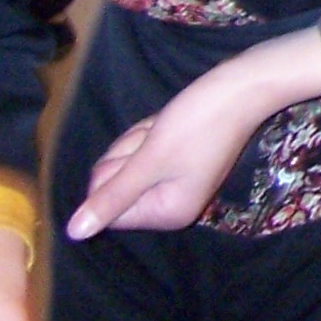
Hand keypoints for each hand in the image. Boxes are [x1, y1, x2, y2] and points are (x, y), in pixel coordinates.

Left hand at [67, 26, 320, 237]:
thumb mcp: (149, 159)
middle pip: (117, 186)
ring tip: (168, 127)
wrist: (244, 86)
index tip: (144, 154)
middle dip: (129, 155)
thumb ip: (110, 197)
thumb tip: (76, 233)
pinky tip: (172, 123)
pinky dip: (152, 134)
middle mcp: (173, 204)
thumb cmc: (198, 123)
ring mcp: (178, 181)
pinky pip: (146, 152)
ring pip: (129, 164)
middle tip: (158, 138)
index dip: (116, 175)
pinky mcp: (182, 159)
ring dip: (140, 140)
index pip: (109, 209)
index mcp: (168, 213)